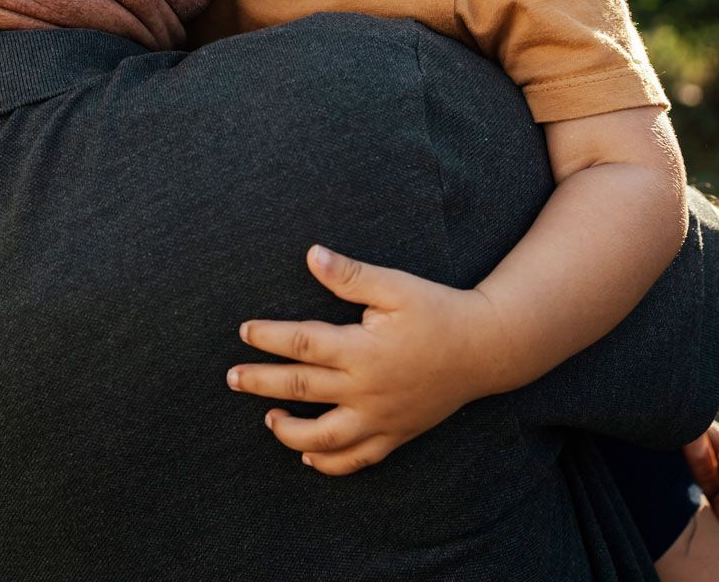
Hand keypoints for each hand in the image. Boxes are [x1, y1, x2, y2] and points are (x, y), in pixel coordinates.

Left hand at [226, 245, 503, 475]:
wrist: (486, 348)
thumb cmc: (438, 310)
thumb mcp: (395, 286)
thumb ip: (350, 276)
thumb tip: (311, 255)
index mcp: (363, 349)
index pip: (303, 344)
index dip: (269, 338)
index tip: (244, 332)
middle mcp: (366, 389)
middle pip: (301, 390)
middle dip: (261, 383)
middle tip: (232, 378)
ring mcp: (380, 417)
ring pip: (324, 438)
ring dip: (289, 433)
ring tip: (269, 421)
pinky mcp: (395, 434)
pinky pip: (357, 459)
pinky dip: (330, 463)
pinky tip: (309, 458)